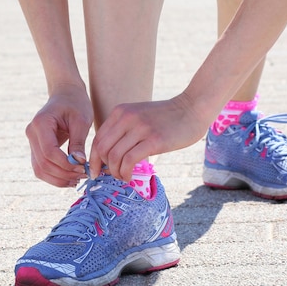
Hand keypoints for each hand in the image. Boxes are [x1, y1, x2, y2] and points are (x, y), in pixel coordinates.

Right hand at [26, 83, 92, 186]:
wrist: (65, 94)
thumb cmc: (75, 103)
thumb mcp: (81, 120)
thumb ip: (78, 141)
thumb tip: (79, 163)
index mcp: (41, 123)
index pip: (49, 152)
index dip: (66, 164)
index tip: (84, 168)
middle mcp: (31, 133)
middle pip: (43, 164)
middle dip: (64, 174)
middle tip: (83, 175)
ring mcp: (31, 142)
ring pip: (39, 170)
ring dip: (58, 179)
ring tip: (77, 179)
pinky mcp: (36, 148)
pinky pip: (41, 167)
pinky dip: (55, 176)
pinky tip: (70, 178)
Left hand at [89, 93, 208, 181]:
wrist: (193, 108)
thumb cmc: (167, 117)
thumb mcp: (139, 116)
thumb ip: (124, 130)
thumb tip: (109, 155)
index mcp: (120, 112)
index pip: (97, 139)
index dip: (93, 158)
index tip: (95, 171)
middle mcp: (127, 118)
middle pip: (102, 149)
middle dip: (101, 167)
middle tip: (110, 176)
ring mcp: (140, 129)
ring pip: (114, 157)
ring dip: (115, 172)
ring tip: (123, 177)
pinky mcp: (154, 140)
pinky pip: (129, 161)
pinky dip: (125, 173)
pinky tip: (130, 177)